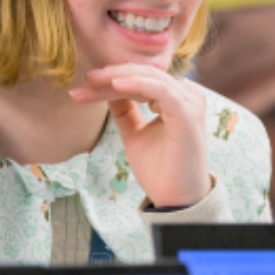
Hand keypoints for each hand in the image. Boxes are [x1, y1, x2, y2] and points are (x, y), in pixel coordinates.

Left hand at [69, 64, 209, 207]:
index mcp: (176, 98)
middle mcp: (186, 96)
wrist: (175, 200)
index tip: (84, 84)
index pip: (140, 79)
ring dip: (119, 77)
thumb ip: (124, 110)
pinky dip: (138, 84)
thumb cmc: (159, 168)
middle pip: (143, 74)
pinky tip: (116, 85)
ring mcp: (189, 104)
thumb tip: (107, 88)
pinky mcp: (188, 116)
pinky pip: (162, 91)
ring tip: (94, 81)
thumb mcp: (134, 132)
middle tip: (86, 78)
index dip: (111, 79)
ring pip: (150, 77)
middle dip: (111, 75)